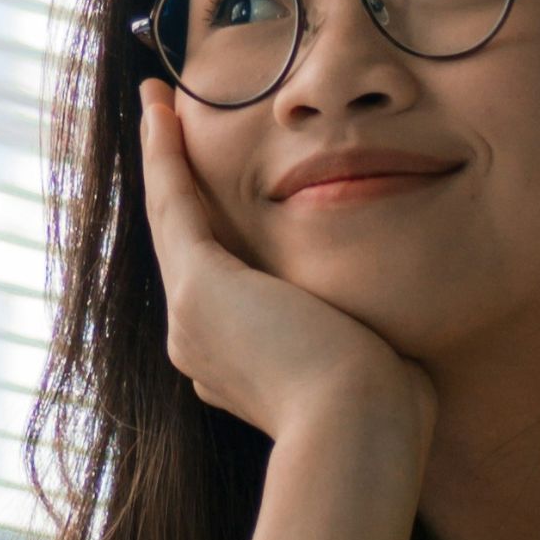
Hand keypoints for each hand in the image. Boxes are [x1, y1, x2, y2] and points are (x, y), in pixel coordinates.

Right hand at [138, 78, 437, 449]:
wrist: (360, 433)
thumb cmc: (383, 411)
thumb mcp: (367, 364)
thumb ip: (357, 339)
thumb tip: (379, 334)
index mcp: (236, 365)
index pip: (219, 279)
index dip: (210, 230)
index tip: (212, 195)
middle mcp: (200, 342)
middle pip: (185, 244)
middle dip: (175, 184)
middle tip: (164, 125)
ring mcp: (192, 319)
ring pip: (171, 221)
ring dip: (162, 158)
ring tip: (156, 105)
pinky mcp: (200, 290)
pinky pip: (175, 206)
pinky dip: (166, 155)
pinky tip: (162, 109)